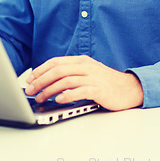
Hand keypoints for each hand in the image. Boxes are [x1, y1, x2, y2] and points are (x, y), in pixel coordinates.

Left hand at [25, 55, 142, 110]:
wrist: (129, 88)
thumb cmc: (106, 82)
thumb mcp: (88, 72)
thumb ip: (72, 73)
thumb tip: (49, 80)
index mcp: (82, 61)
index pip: (56, 61)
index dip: (41, 69)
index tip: (30, 78)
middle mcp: (86, 67)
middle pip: (58, 70)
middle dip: (41, 80)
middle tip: (30, 89)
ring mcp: (93, 77)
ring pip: (66, 80)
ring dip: (50, 89)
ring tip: (41, 97)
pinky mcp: (99, 89)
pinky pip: (80, 91)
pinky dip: (68, 95)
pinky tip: (59, 100)